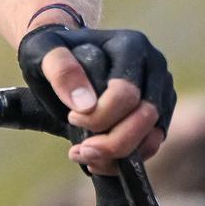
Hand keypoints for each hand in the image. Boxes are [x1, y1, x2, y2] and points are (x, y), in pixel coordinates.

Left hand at [17, 24, 175, 175]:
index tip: (72, 118)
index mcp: (131, 45)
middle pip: (146, 116)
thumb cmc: (52, 52)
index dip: (99, 116)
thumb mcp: (43, 51)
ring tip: (86, 157)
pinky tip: (97, 160)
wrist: (62, 60)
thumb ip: (61, 69)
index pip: (125, 93)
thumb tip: (85, 104)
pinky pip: (151, 145)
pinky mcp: (160, 114)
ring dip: (118, 156)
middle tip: (79, 152)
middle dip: (112, 142)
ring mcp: (160, 90)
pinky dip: (125, 160)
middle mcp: (154, 66)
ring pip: (153, 135)